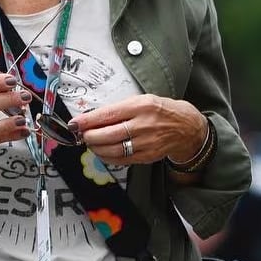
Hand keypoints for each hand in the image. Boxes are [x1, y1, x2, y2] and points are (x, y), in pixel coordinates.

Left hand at [70, 93, 205, 165]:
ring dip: (96, 148)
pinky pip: (121, 160)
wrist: (185, 127)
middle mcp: (143, 125)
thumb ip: (118, 109)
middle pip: (107, 135)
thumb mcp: (141, 100)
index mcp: (140, 106)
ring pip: (112, 150)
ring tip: (92, 143)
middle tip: (82, 135)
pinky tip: (104, 151)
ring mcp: (145, 143)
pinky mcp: (146, 156)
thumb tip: (92, 119)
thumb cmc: (160, 110)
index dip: (87, 121)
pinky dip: (108, 157)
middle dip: (89, 137)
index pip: (107, 115)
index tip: (75, 124)